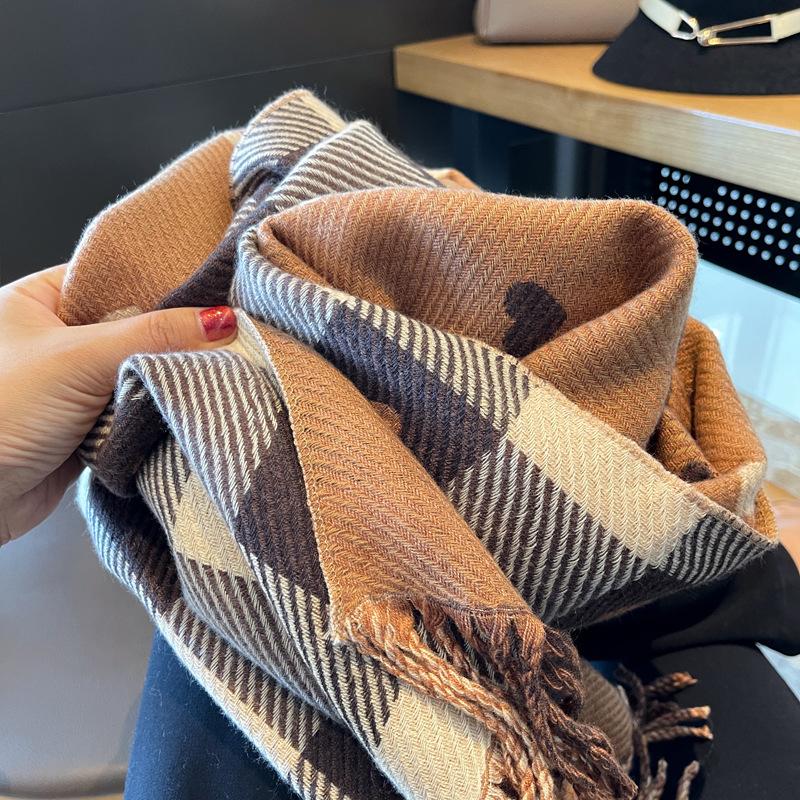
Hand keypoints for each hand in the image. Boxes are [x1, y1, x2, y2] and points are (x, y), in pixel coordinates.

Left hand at [0, 265, 236, 543]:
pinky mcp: (86, 429)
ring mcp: (73, 387)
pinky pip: (134, 413)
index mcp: (39, 301)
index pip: (116, 279)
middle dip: (172, 343)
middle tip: (223, 340)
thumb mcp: (77, 358)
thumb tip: (219, 321)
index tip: (213, 294)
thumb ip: (153, 335)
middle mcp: (56, 341)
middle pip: (134, 330)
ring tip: (206, 378)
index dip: (164, 285)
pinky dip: (153, 417)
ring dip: (163, 385)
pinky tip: (180, 411)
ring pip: (138, 375)